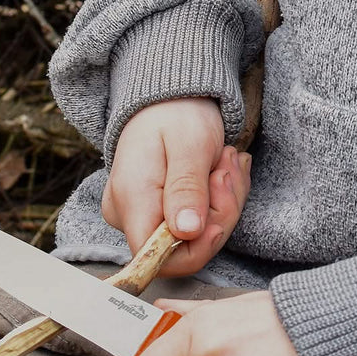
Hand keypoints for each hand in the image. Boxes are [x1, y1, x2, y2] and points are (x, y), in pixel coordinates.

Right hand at [103, 98, 250, 275]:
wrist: (169, 98)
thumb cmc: (177, 112)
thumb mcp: (190, 143)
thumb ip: (187, 187)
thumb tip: (186, 232)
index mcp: (132, 199)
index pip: (158, 257)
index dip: (199, 245)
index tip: (222, 202)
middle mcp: (127, 214)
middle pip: (183, 247)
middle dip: (220, 212)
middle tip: (229, 168)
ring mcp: (140, 215)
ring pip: (196, 237)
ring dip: (224, 201)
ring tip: (227, 161)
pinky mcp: (156, 213)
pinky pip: (196, 224)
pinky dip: (218, 200)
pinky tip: (222, 171)